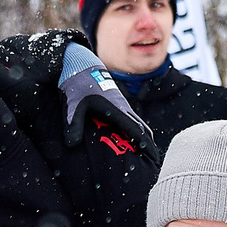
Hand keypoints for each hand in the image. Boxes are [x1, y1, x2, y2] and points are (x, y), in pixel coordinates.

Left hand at [58, 41, 153, 155]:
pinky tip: (136, 138)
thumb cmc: (76, 86)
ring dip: (144, 136)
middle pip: (141, 127)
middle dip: (148, 143)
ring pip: (138, 122)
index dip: (144, 143)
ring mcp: (121, 104)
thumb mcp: (72, 106)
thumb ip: (72, 125)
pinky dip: (137, 129)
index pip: (134, 130)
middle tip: (155, 160)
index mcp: (114, 109)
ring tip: (149, 152)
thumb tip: (71, 145)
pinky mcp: (117, 103)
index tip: (152, 156)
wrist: (81, 66)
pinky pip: (132, 118)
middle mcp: (122, 107)